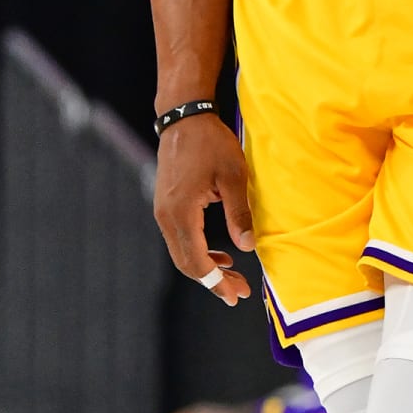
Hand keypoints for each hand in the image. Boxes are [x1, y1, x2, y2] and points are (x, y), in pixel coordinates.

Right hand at [154, 114, 253, 305]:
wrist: (184, 118)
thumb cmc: (211, 143)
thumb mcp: (234, 177)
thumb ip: (240, 213)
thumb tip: (249, 246)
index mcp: (181, 213)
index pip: (196, 261)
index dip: (216, 283)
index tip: (236, 295)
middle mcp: (166, 217)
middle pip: (186, 263)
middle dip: (213, 281)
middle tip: (239, 292)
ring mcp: (163, 211)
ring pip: (182, 252)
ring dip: (207, 267)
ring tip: (234, 275)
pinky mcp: (167, 205)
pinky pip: (181, 238)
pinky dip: (199, 251)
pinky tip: (221, 254)